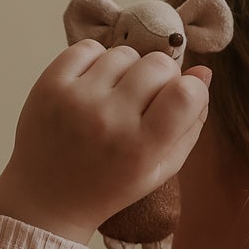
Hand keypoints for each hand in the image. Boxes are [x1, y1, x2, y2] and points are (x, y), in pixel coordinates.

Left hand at [0, 42, 211, 243]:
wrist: (45, 200)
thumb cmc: (109, 186)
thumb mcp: (157, 170)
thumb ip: (189, 125)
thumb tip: (202, 72)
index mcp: (141, 149)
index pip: (186, 93)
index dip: (189, 90)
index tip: (176, 101)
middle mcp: (109, 120)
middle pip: (159, 64)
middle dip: (158, 79)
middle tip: (141, 102)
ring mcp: (77, 100)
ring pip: (124, 53)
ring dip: (125, 71)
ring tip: (112, 99)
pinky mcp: (49, 85)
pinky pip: (88, 48)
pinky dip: (95, 62)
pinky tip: (90, 89)